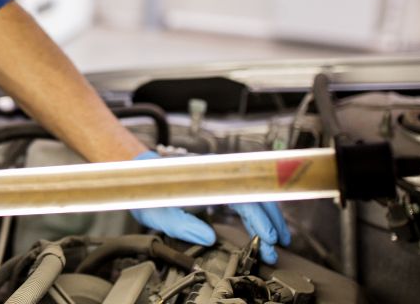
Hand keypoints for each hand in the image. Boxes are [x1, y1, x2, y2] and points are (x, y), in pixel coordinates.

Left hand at [127, 152, 290, 263]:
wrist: (140, 173)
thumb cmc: (149, 189)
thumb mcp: (160, 211)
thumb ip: (182, 225)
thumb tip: (207, 238)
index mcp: (207, 178)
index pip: (242, 197)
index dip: (257, 218)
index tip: (267, 237)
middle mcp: (218, 174)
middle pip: (254, 194)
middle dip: (271, 220)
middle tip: (278, 246)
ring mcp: (220, 178)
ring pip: (253, 194)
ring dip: (268, 216)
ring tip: (279, 240)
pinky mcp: (219, 184)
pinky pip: (244, 197)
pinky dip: (256, 212)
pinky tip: (263, 226)